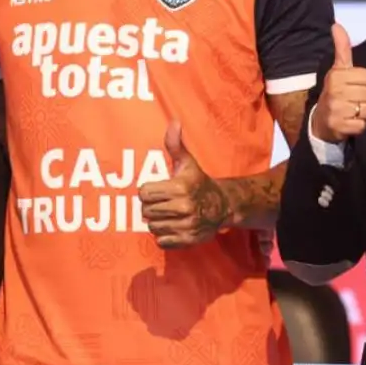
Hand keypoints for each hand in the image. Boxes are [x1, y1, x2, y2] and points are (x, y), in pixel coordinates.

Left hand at [138, 122, 229, 249]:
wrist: (222, 206)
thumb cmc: (198, 183)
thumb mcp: (187, 163)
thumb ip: (175, 144)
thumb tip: (174, 123)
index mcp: (180, 187)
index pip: (143, 193)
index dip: (148, 191)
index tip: (158, 190)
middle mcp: (183, 207)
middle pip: (146, 211)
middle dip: (151, 207)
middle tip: (164, 203)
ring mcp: (186, 225)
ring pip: (152, 227)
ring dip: (157, 222)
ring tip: (168, 214)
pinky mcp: (187, 240)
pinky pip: (161, 241)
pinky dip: (164, 236)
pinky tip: (174, 226)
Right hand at [310, 24, 365, 144]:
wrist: (320, 122)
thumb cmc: (334, 93)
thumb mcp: (337, 70)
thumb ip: (341, 48)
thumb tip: (336, 25)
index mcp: (336, 76)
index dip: (365, 83)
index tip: (353, 86)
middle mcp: (335, 91)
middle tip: (353, 101)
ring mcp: (336, 110)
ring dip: (364, 113)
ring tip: (352, 112)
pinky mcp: (340, 127)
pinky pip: (363, 125)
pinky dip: (359, 126)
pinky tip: (350, 122)